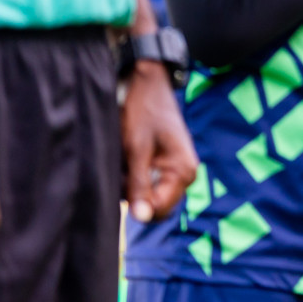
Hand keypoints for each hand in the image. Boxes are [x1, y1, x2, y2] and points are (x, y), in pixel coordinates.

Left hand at [122, 62, 197, 222]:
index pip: (158, 211)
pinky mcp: (162, 163)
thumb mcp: (136, 150)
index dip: (136, 205)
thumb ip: (139, 184)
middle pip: (151, 204)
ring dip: (127, 181)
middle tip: (119, 167)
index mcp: (183, 172)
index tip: (119, 185)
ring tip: (121, 156)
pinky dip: (129, 173)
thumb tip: (141, 217)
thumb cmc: (142, 112)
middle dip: (131, 192)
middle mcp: (183, 174)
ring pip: (144, 193)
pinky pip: (143, 180)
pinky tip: (125, 155)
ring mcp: (173, 169)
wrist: (146, 84)